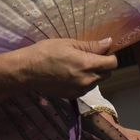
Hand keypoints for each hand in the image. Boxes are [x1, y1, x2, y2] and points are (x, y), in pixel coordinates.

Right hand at [0, 37, 117, 101]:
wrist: (27, 71)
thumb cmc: (46, 52)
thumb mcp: (69, 43)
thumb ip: (91, 46)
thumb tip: (109, 43)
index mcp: (87, 64)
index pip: (112, 63)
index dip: (109, 56)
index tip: (101, 51)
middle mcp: (86, 80)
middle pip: (107, 74)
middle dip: (102, 65)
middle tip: (88, 57)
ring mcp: (79, 90)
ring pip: (96, 82)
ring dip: (93, 74)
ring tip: (77, 66)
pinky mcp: (72, 96)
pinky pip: (85, 88)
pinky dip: (83, 82)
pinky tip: (71, 75)